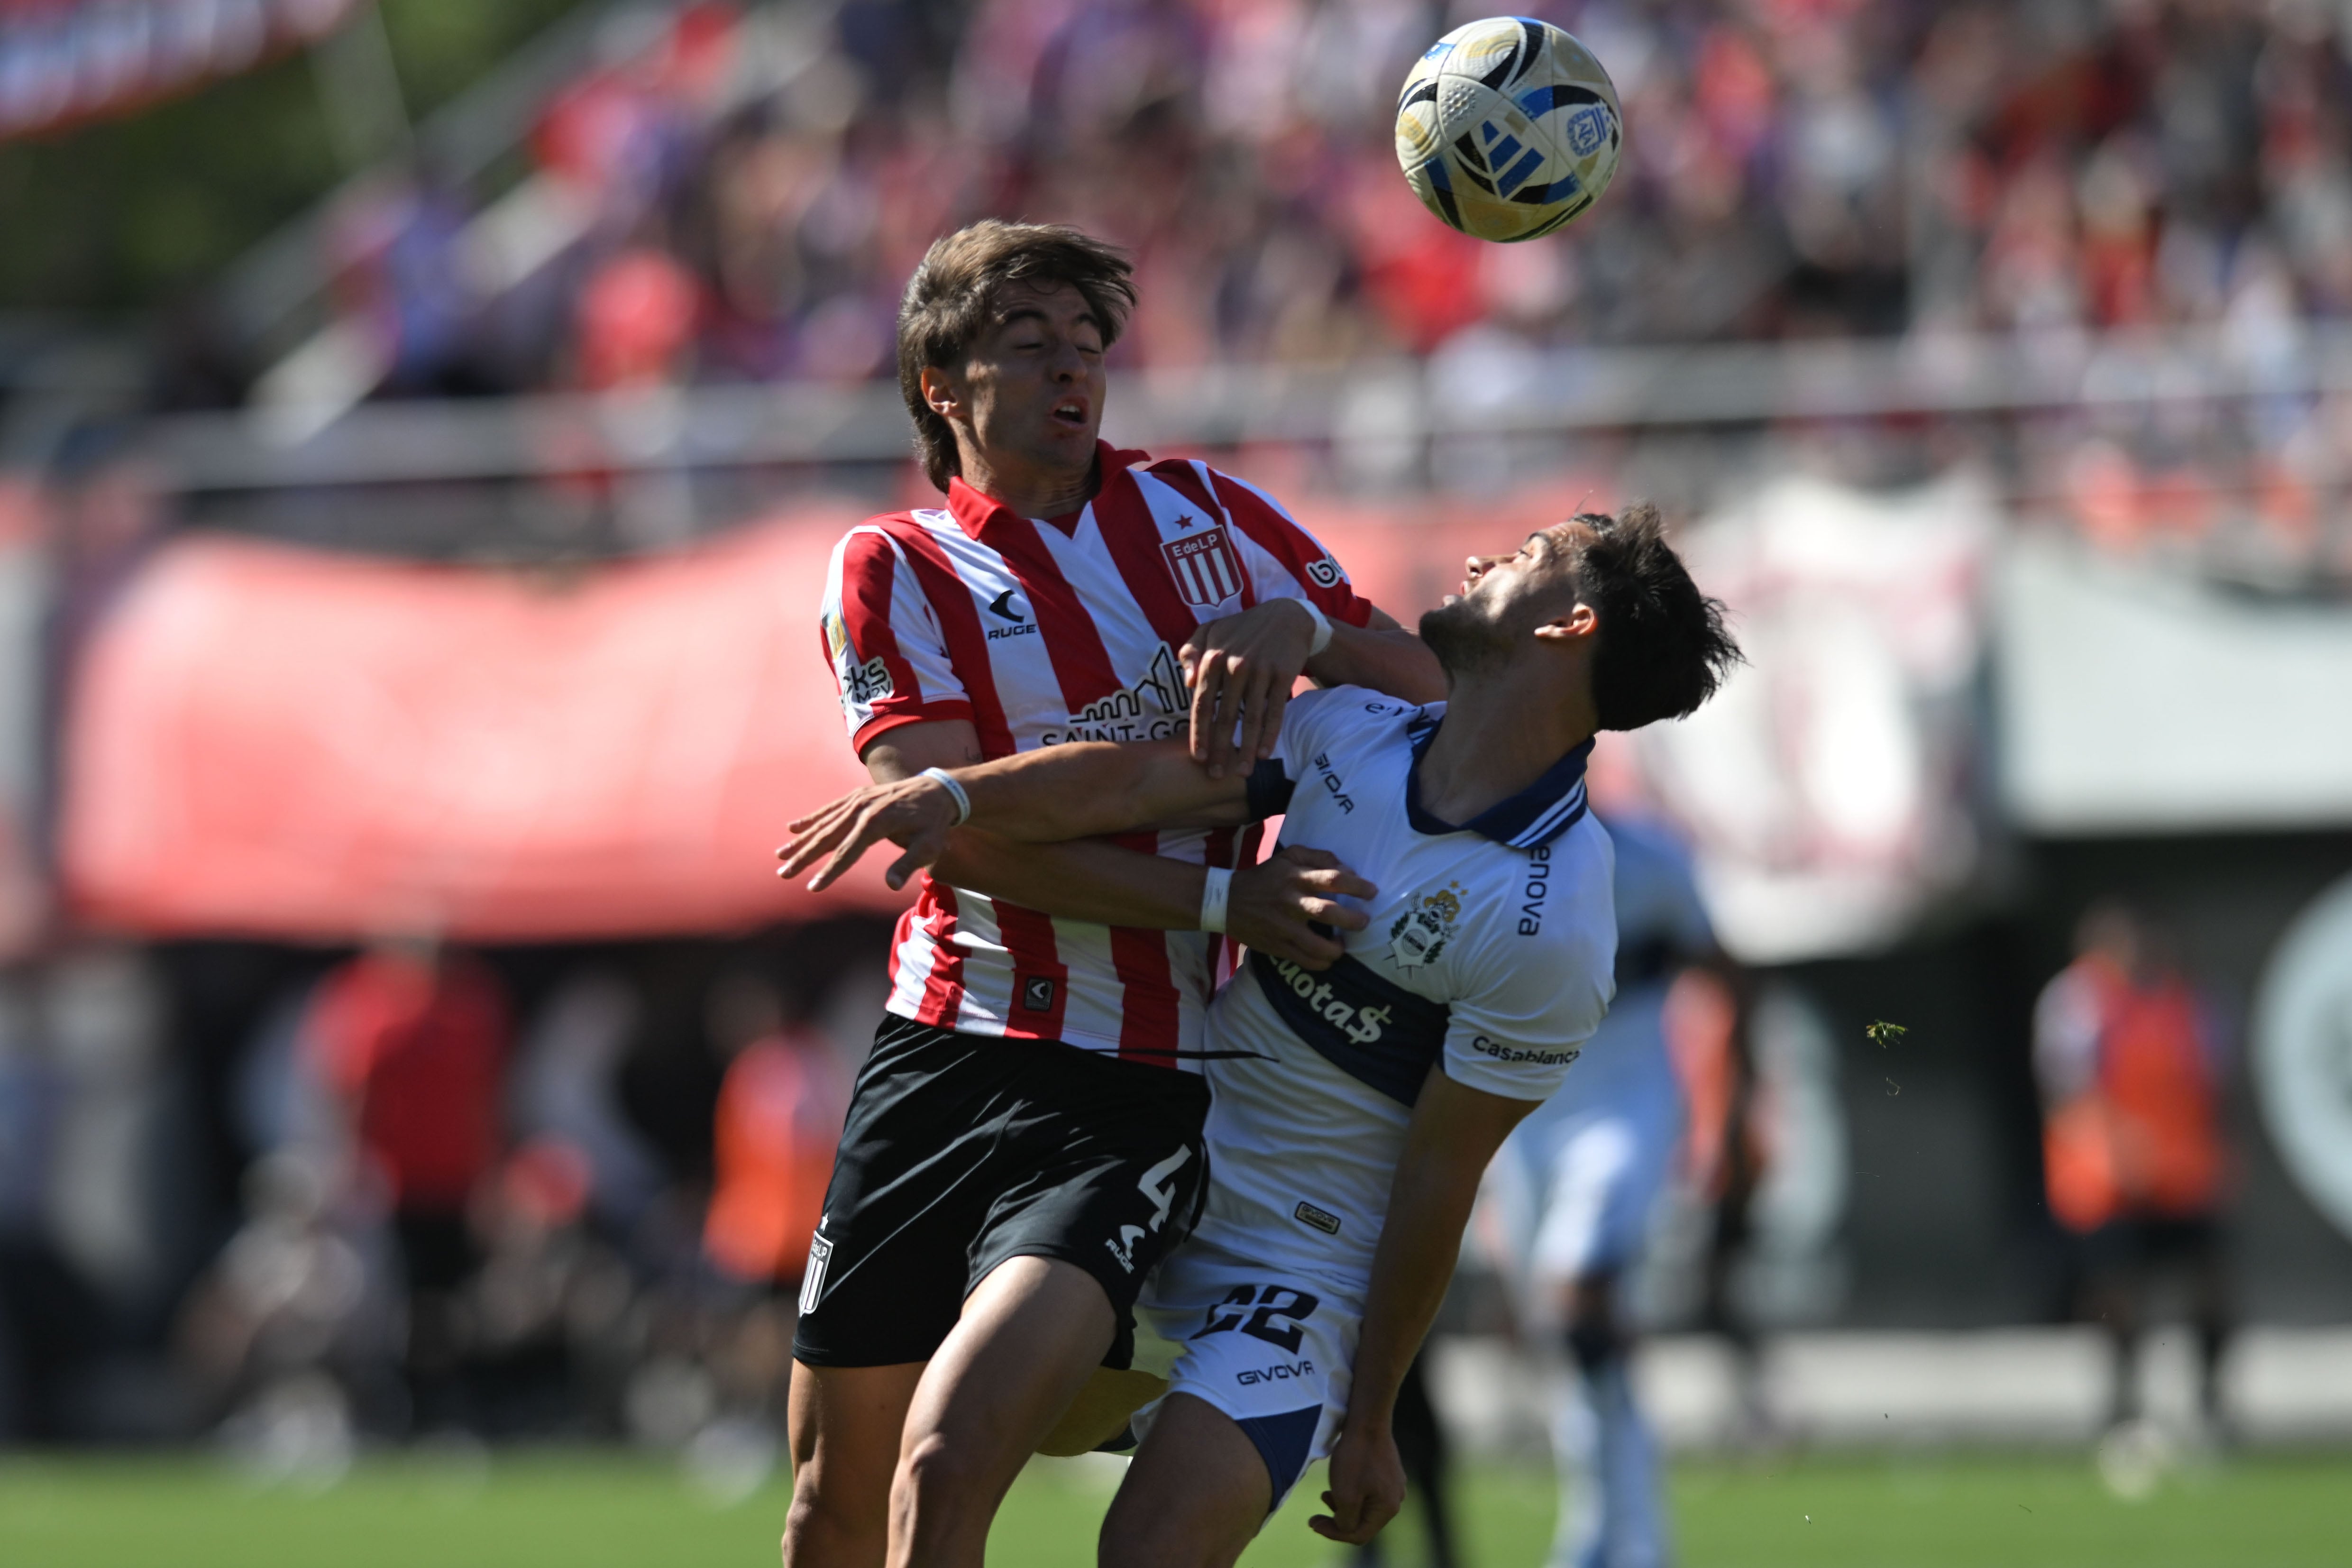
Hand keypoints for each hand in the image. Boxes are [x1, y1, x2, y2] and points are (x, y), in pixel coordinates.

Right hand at [776, 776, 960, 891]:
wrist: (939, 791)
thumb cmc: (934, 823)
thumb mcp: (929, 846)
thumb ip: (909, 864)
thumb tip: (892, 885)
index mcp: (876, 823)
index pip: (847, 852)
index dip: (829, 872)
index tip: (812, 888)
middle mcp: (862, 809)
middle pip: (827, 837)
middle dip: (804, 857)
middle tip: (783, 874)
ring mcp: (857, 800)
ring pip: (823, 823)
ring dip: (800, 840)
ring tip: (780, 855)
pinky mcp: (857, 796)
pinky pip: (829, 809)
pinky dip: (810, 819)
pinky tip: (792, 829)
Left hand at [1181, 599, 1317, 779]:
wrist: (1285, 616)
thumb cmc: (1241, 628)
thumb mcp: (1210, 630)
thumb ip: (1191, 652)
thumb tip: (1187, 682)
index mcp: (1213, 658)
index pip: (1202, 704)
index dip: (1199, 734)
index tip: (1198, 758)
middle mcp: (1235, 665)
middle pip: (1225, 717)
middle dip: (1220, 750)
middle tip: (1215, 776)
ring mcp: (1260, 671)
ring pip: (1251, 718)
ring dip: (1245, 749)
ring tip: (1241, 773)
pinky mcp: (1283, 675)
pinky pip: (1275, 711)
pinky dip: (1269, 735)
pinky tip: (1263, 754)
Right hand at [1225, 846, 1373, 969]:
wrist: (1227, 900)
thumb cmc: (1265, 877)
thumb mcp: (1289, 856)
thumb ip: (1319, 857)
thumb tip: (1347, 869)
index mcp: (1296, 877)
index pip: (1332, 879)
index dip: (1357, 886)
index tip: (1372, 892)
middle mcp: (1291, 901)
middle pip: (1327, 912)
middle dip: (1352, 920)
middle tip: (1363, 922)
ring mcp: (1283, 926)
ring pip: (1316, 944)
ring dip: (1336, 948)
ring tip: (1342, 945)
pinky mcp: (1276, 945)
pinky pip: (1303, 959)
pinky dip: (1320, 962)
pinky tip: (1327, 958)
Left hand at [1309, 1418, 1404, 1545]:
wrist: (1367, 1419)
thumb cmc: (1355, 1457)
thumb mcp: (1346, 1495)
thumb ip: (1345, 1521)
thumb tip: (1345, 1530)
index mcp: (1387, 1508)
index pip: (1358, 1535)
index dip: (1333, 1533)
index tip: (1312, 1523)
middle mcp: (1395, 1499)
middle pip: (1362, 1521)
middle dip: (1337, 1519)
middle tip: (1315, 1514)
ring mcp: (1394, 1484)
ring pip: (1363, 1506)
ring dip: (1342, 1505)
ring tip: (1324, 1494)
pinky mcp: (1388, 1471)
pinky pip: (1368, 1491)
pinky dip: (1351, 1492)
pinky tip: (1339, 1481)